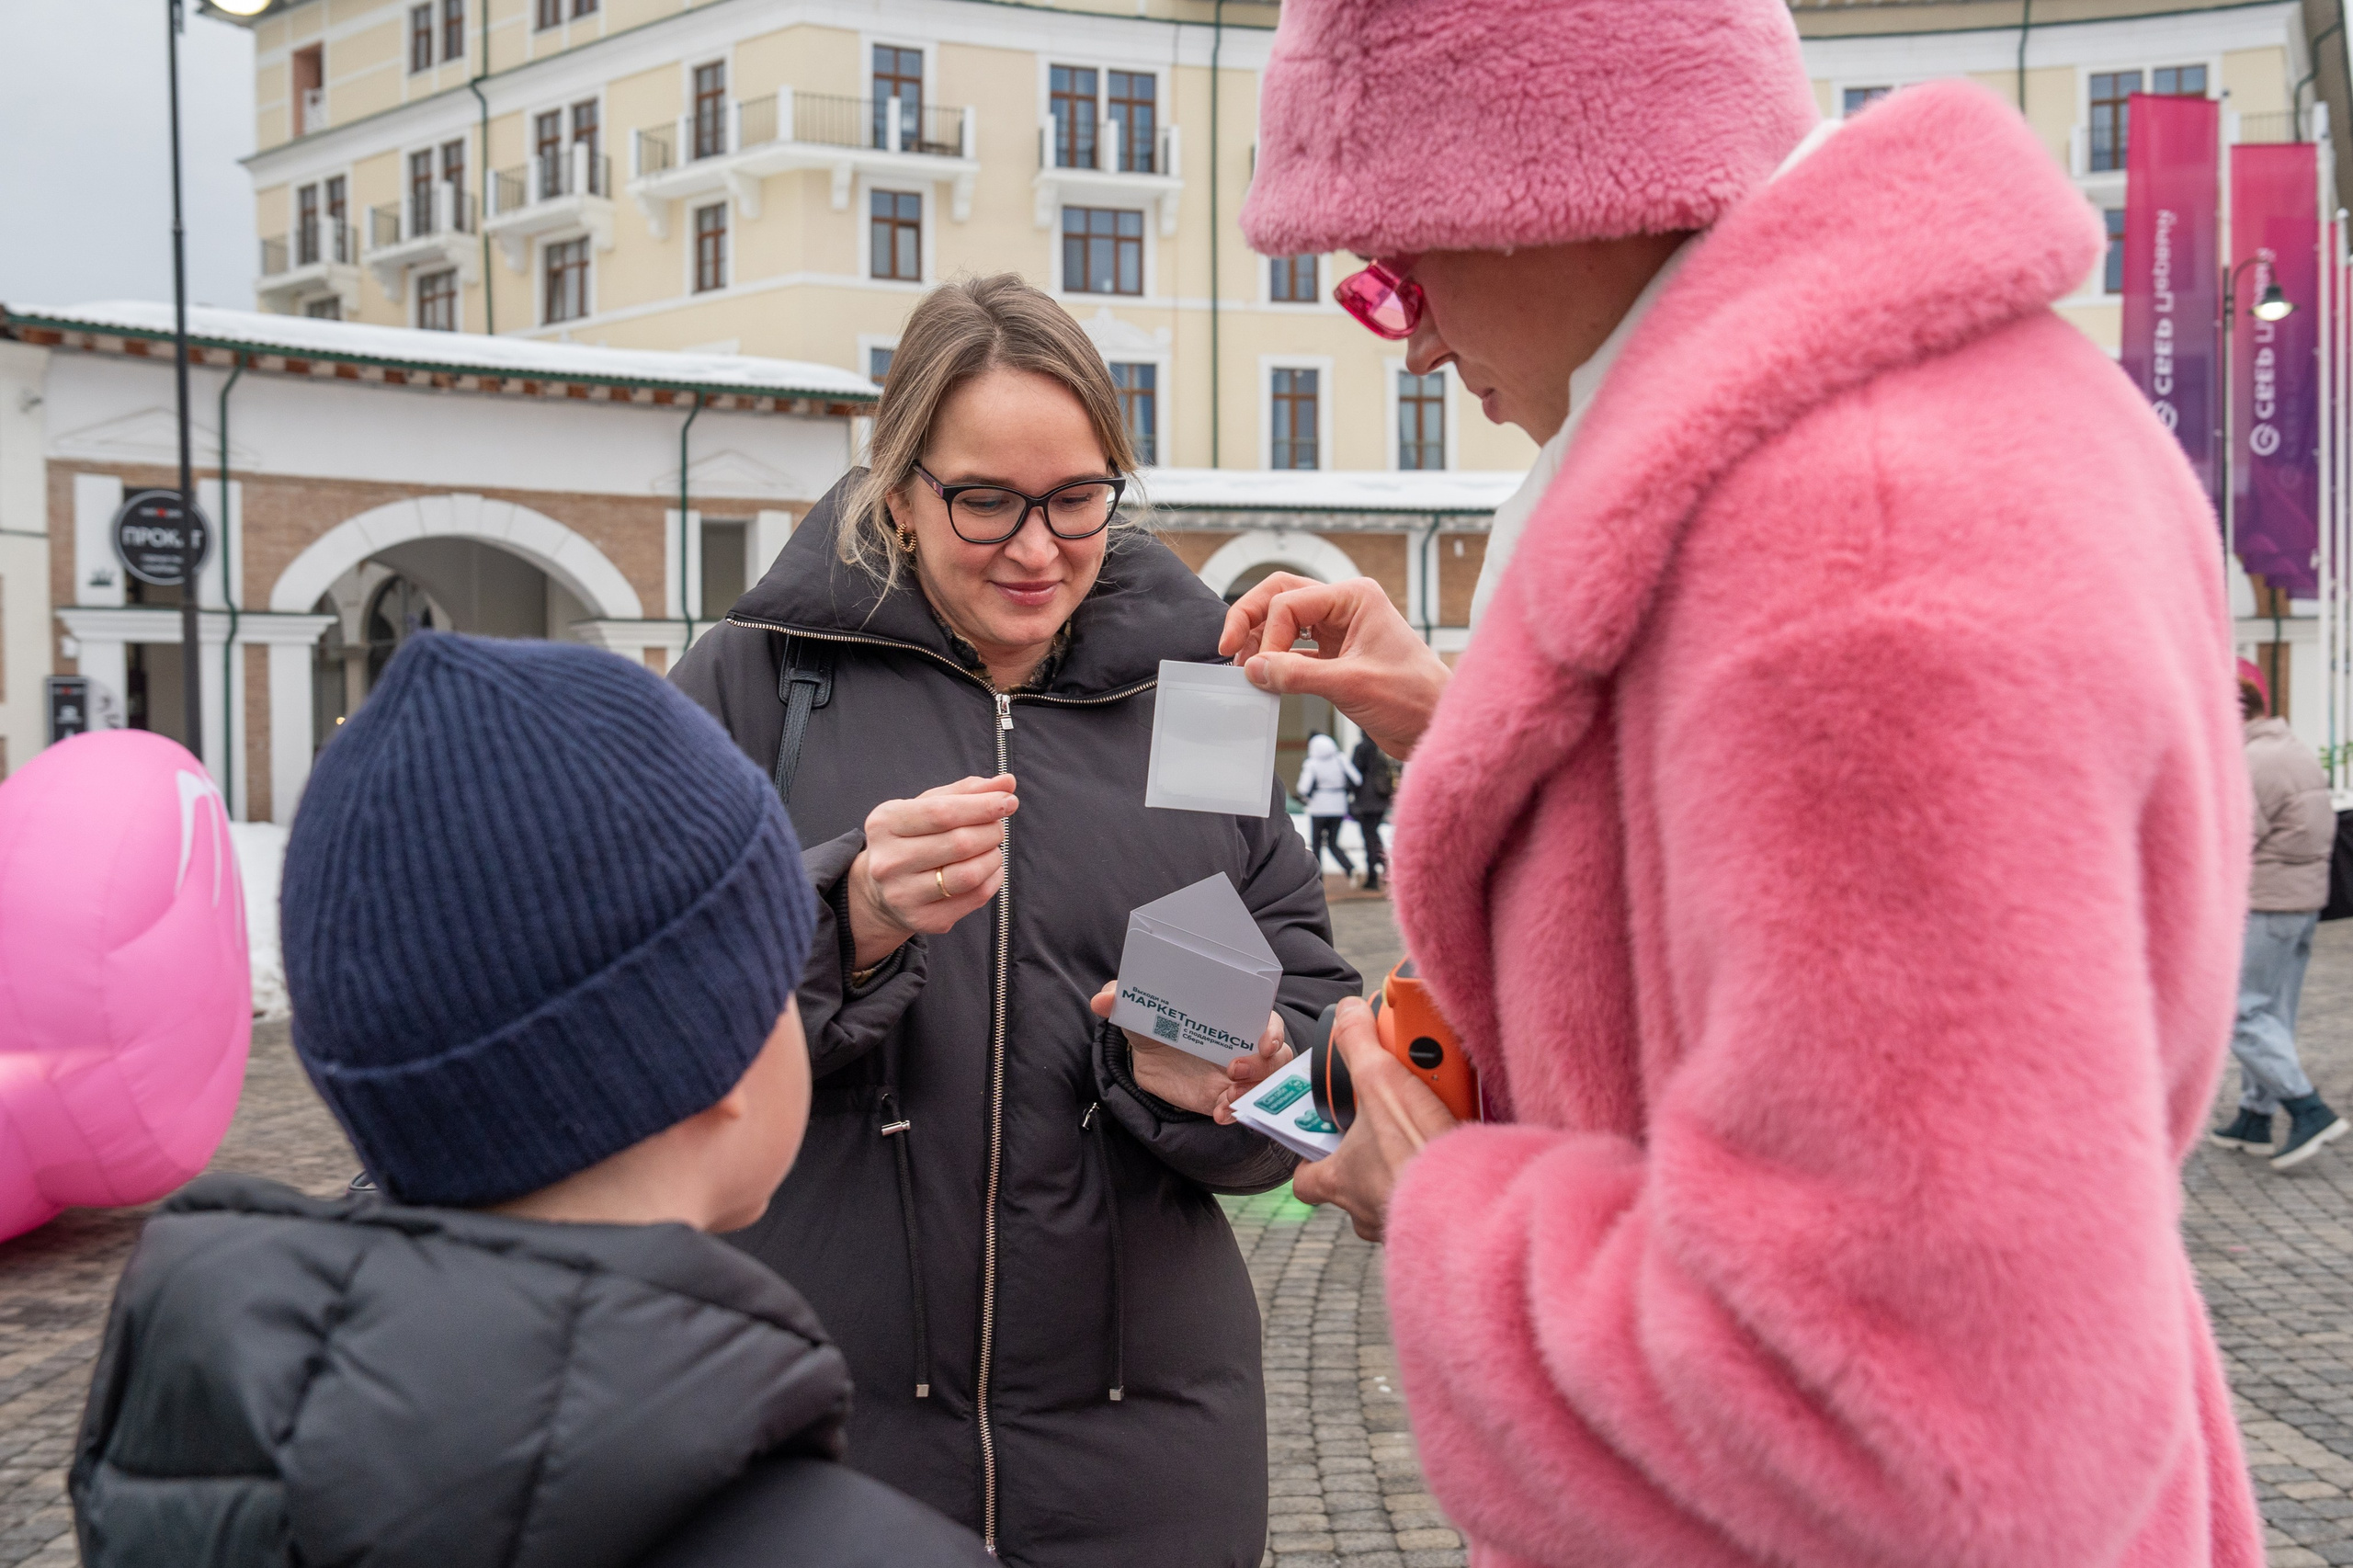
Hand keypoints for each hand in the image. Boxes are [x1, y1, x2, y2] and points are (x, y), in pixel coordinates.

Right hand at [846, 774, 1017, 968]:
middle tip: (998, 826)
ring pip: (969, 874)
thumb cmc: (911, 837)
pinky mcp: (924, 920)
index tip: (1009, 800)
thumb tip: (1008, 782)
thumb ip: (966, 791)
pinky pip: (974, 897)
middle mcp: (888, 862)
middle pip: (959, 843)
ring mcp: (903, 895)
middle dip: (990, 831)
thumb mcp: (927, 807)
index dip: (981, 806)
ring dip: (993, 856)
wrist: (881, 890)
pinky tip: (989, 869)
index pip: (942, 813)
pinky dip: (993, 879)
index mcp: (884, 824)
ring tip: (992, 847)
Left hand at [1091, 982, 1290, 1121]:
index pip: (1267, 1019)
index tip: (1264, 1042)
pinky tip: (1219, 1114)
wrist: (1143, 1058)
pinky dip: (1234, 1113)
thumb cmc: (1153, 1021)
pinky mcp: (1222, 1097)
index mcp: (1231, 1015)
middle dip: (1266, 1067)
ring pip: (1266, 1084)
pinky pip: (1240, 1108)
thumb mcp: (1139, 1007)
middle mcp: (1240, 1043)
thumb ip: (1122, 996)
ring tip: (1227, 1098)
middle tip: (1235, 1070)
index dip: (1272, 1030)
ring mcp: (1235, 1073)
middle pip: (1276, 1056)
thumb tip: (1103, 998)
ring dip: (1253, 1092)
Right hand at [1217, 574, 1450, 758]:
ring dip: (1260, 640)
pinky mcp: (1336, 655)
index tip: (1263, 669)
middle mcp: (1345, 606)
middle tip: (1228, 647)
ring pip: (1284, 620)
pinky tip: (1264, 678)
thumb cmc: (1413, 697)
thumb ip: (1298, 675)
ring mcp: (1340, 629)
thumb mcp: (1352, 684)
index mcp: (1354, 598)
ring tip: (1245, 668)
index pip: (1290, 601)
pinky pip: (1295, 649)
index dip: (1269, 634)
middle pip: (1280, 596)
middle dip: (1251, 619)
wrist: (1436, 724)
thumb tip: (1254, 670)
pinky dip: (1276, 661)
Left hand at [1290, 997, 1457, 1240]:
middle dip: (1367, 1158)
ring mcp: (1400, 1219)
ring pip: (1390, 1196)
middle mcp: (1365, 1209)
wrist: (1471, 1193)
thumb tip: (1346, 1012)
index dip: (1309, 1160)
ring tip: (1423, 1134)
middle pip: (1352, 1186)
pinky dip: (1435, 1179)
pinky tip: (1451, 1154)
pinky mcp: (1434, 1221)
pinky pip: (1428, 1200)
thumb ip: (1358, 1043)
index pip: (1307, 1181)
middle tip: (1384, 1126)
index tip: (1320, 1138)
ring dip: (1403, 1168)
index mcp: (1341, 1180)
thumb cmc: (1414, 1148)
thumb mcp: (1379, 1081)